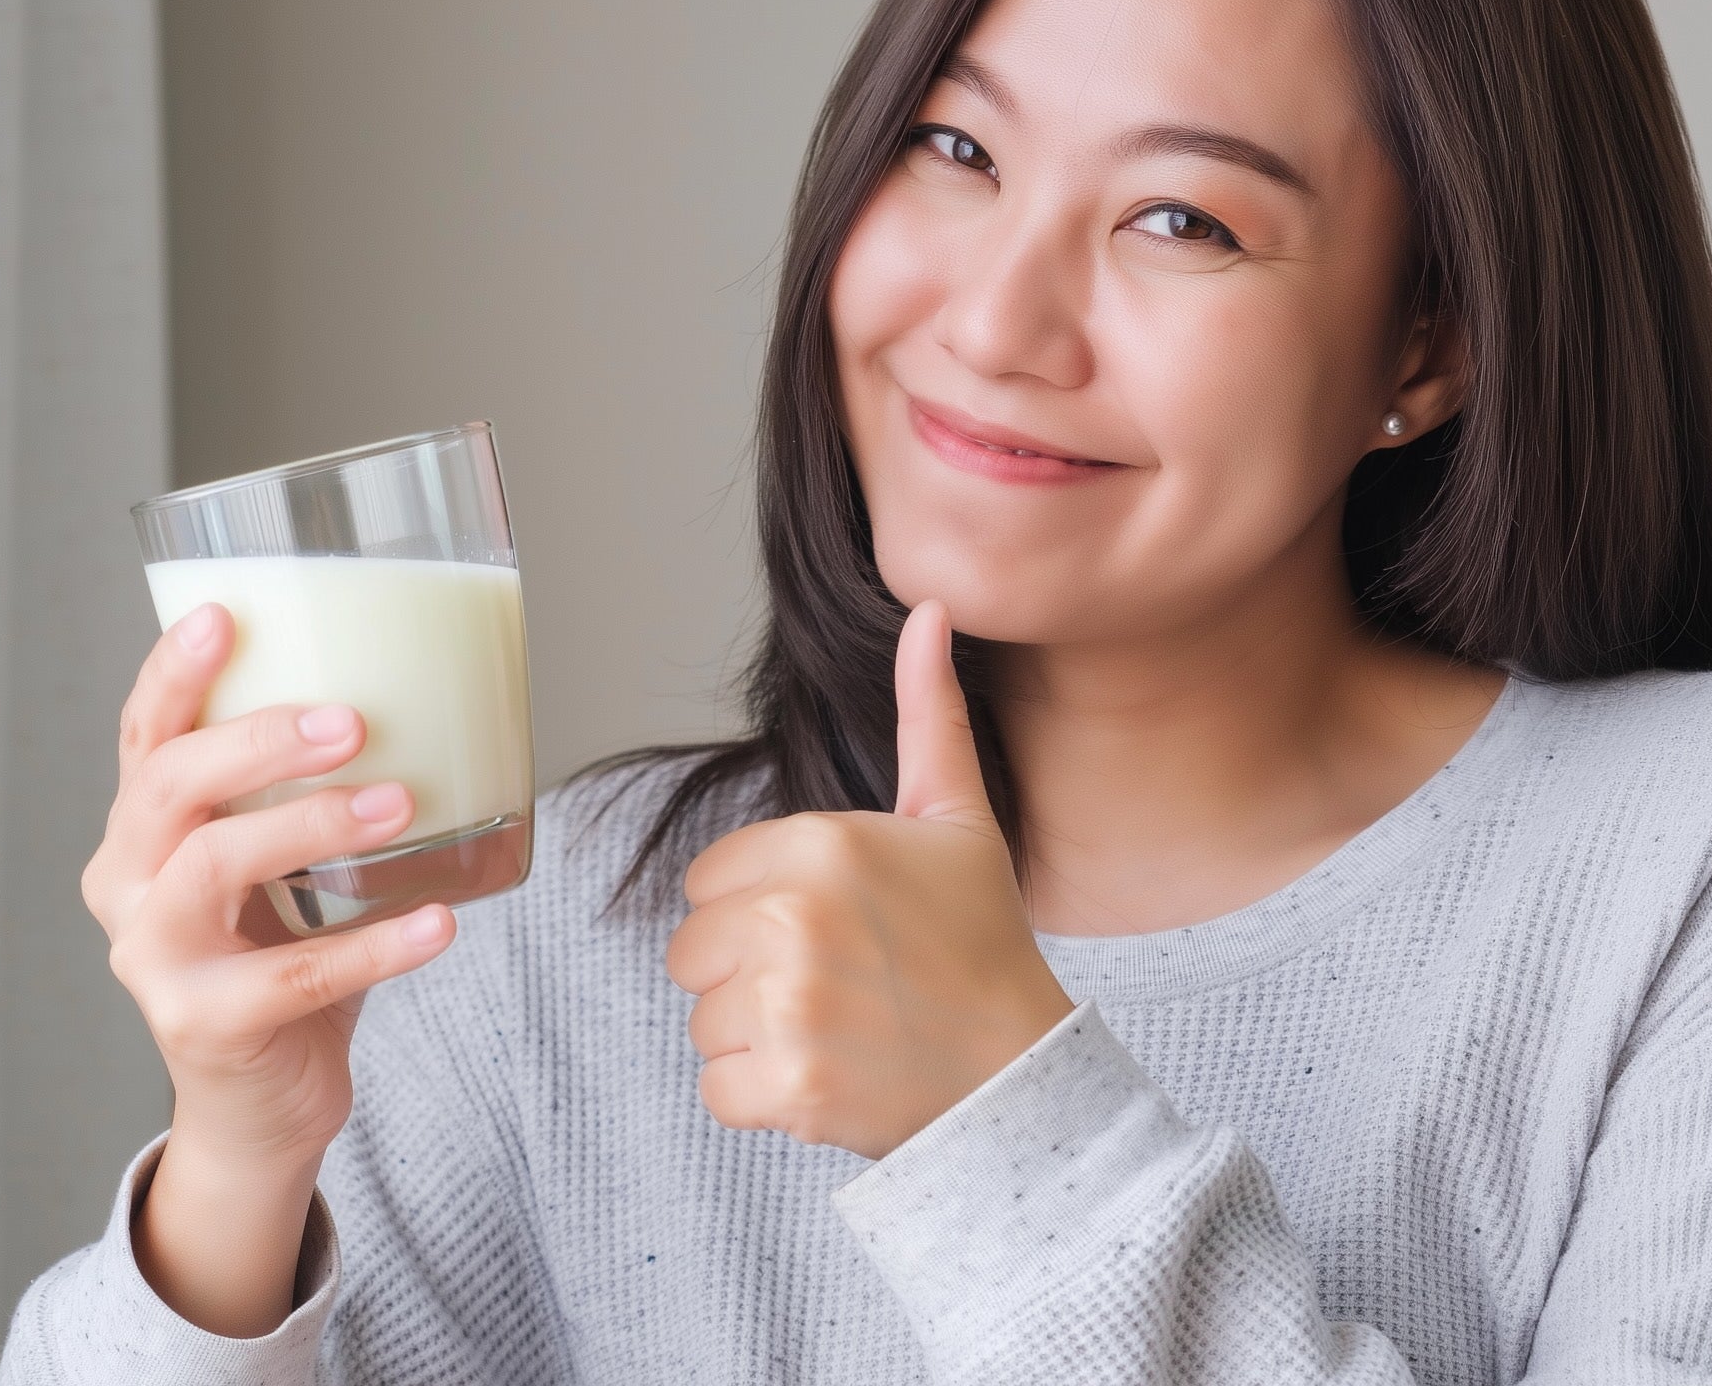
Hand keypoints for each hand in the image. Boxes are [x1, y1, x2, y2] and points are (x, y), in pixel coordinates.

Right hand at [83, 602, 457, 1336]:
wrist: (259, 1106)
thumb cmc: (278, 960)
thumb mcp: (278, 868)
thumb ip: (305, 793)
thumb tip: (425, 687)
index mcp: (140, 835)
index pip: (144, 736)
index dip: (174, 673)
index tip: (224, 613)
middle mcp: (127, 889)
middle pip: (168, 788)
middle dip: (257, 742)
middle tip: (350, 720)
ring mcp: (155, 961)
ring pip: (213, 869)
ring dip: (311, 824)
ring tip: (400, 803)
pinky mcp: (203, 1027)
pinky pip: (293, 977)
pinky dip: (376, 946)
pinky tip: (440, 923)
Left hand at [666, 600, 1074, 1158]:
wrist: (1019, 1074)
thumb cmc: (981, 942)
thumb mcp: (956, 819)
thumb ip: (927, 714)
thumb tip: (927, 612)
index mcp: (820, 843)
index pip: (707, 882)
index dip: (759, 910)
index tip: (832, 931)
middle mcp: (793, 916)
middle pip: (692, 952)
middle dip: (748, 975)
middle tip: (836, 986)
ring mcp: (787, 1005)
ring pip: (704, 1021)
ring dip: (757, 1038)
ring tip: (840, 1031)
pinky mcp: (786, 1085)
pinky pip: (718, 1091)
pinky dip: (763, 1099)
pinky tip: (829, 1079)